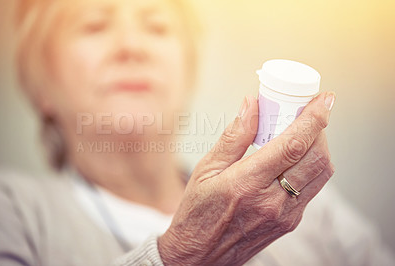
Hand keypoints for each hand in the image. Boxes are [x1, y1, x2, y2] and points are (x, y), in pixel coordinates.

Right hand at [158, 92, 335, 264]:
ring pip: (320, 173)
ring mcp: (285, 215)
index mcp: (247, 184)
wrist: (200, 255)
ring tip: (302, 131)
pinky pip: (312, 188)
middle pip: (315, 157)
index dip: (313, 118)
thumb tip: (252, 104)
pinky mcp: (290, 223)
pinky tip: (294, 156)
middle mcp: (272, 202)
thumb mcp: (206, 169)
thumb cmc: (198, 212)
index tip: (323, 99)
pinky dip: (311, 165)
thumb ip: (233, 136)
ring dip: (319, 146)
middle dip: (319, 128)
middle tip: (307, 111)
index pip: (292, 145)